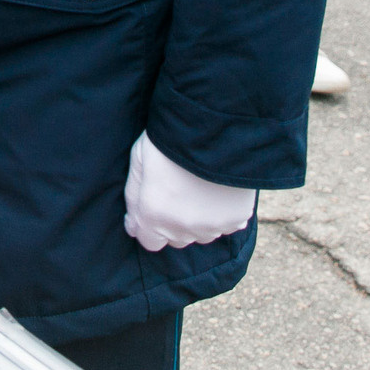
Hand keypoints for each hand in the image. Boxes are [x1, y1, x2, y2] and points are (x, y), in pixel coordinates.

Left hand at [122, 134, 255, 250]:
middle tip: (179, 192)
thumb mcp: (139, 162)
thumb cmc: (169, 139)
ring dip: (199, 219)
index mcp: (153, 215)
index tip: (155, 207)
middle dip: (174, 222)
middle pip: (176, 239)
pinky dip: (223, 212)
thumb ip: (134, 198)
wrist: (213, 127)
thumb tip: (133, 225)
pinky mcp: (236, 218)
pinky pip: (227, 224)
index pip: (149, 241)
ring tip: (200, 189)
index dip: (150, 225)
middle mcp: (181, 228)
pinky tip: (220, 190)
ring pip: (202, 234)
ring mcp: (210, 226)